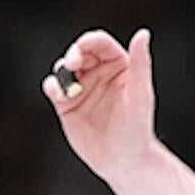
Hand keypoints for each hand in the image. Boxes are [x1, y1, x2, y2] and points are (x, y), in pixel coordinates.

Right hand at [41, 28, 157, 182]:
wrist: (122, 161)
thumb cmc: (137, 129)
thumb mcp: (141, 94)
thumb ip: (141, 63)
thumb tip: (142, 34)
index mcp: (118, 65)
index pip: (100, 43)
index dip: (89, 42)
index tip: (81, 49)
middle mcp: (98, 73)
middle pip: (79, 52)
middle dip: (72, 55)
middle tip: (72, 65)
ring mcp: (81, 88)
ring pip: (63, 69)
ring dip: (61, 71)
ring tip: (66, 87)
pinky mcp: (66, 104)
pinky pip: (53, 88)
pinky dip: (51, 86)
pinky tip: (56, 92)